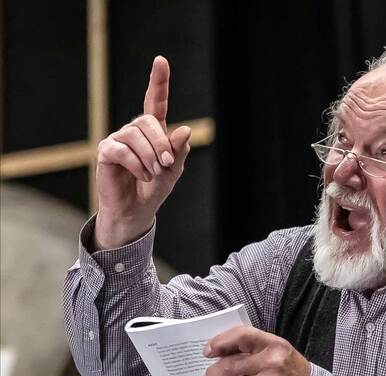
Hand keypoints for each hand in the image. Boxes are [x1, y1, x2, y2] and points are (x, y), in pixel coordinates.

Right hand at [93, 56, 191, 249]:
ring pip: (135, 135)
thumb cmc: (155, 188)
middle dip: (161, 143)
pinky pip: (122, 150)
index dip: (158, 81)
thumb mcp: (173, 170)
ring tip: (153, 173)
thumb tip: (185, 130)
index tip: (160, 60)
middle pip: (148, 121)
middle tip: (166, 164)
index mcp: (154, 131)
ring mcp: (118, 139)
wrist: (136, 210)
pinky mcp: (106, 151)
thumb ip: (178, 151)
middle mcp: (135, 130)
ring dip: (150, 157)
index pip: (156, 101)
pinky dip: (136, 164)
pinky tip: (141, 175)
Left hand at [203, 327, 310, 375]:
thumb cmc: (293, 375)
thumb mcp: (280, 354)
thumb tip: (222, 352)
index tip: (208, 351)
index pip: (241, 336)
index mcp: (274, 345)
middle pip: (230, 364)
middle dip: (214, 372)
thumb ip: (255, 350)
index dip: (220, 342)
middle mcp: (272, 362)